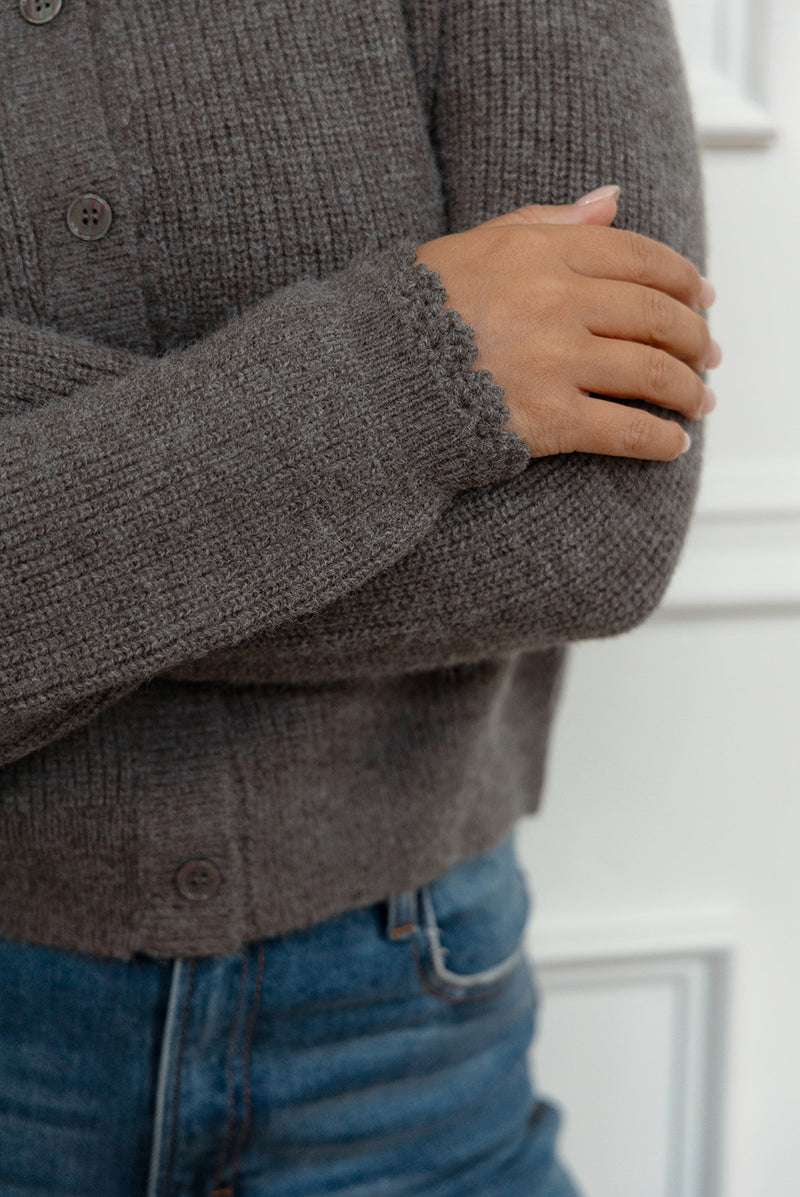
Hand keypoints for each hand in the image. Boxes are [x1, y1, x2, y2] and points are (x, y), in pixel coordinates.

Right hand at [415, 186, 720, 460]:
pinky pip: (624, 429)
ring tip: (698, 402)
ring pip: (651, 372)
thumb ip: (546, 222)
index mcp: (541, 252)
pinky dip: (658, 439)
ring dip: (687, 390)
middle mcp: (556, 301)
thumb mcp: (474, 245)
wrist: (367, 379)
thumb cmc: (413, 314)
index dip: (683, 279)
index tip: (702, 297)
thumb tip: (611, 200)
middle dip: (695, 338)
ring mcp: (554, 361)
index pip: (640, 259)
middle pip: (656, 316)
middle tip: (708, 354)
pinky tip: (672, 444)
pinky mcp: (547, 419)